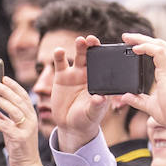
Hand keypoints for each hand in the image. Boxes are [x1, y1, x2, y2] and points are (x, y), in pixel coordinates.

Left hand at [0, 76, 43, 165]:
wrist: (28, 164)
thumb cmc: (20, 146)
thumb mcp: (12, 128)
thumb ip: (3, 117)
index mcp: (31, 116)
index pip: (24, 96)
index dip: (14, 86)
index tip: (4, 78)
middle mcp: (31, 120)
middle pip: (18, 100)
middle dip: (5, 90)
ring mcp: (27, 129)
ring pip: (13, 110)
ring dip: (0, 102)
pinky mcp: (20, 138)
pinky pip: (6, 126)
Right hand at [51, 35, 108, 152]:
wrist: (70, 125)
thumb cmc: (86, 119)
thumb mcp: (92, 114)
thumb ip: (96, 106)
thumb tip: (100, 98)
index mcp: (102, 82)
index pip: (106, 66)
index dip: (106, 57)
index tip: (106, 51)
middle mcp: (90, 74)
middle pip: (92, 57)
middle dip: (93, 47)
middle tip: (92, 39)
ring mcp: (76, 74)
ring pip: (79, 56)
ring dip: (80, 47)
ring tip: (80, 41)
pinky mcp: (61, 76)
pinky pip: (60, 63)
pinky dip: (59, 56)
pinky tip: (59, 51)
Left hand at [117, 33, 165, 131]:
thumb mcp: (150, 105)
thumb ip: (138, 99)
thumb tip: (126, 96)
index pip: (161, 53)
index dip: (148, 46)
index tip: (133, 46)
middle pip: (161, 44)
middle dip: (144, 38)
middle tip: (127, 37)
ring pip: (160, 44)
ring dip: (144, 39)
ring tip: (129, 38)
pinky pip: (159, 52)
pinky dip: (147, 47)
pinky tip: (136, 49)